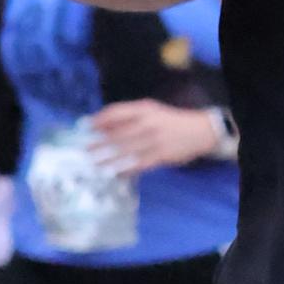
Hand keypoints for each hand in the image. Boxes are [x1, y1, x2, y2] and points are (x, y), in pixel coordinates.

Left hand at [89, 100, 224, 169]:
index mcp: (144, 109)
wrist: (198, 131)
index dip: (100, 120)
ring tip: (94, 164)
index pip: (116, 113)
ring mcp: (154, 141)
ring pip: (126, 151)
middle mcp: (148, 123)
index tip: (86, 127)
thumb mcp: (151, 112)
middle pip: (118, 134)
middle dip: (100, 142)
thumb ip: (129, 117)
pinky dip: (126, 169)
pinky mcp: (161, 156)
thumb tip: (102, 126)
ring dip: (109, 158)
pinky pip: (139, 164)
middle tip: (85, 150)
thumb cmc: (168, 121)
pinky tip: (115, 173)